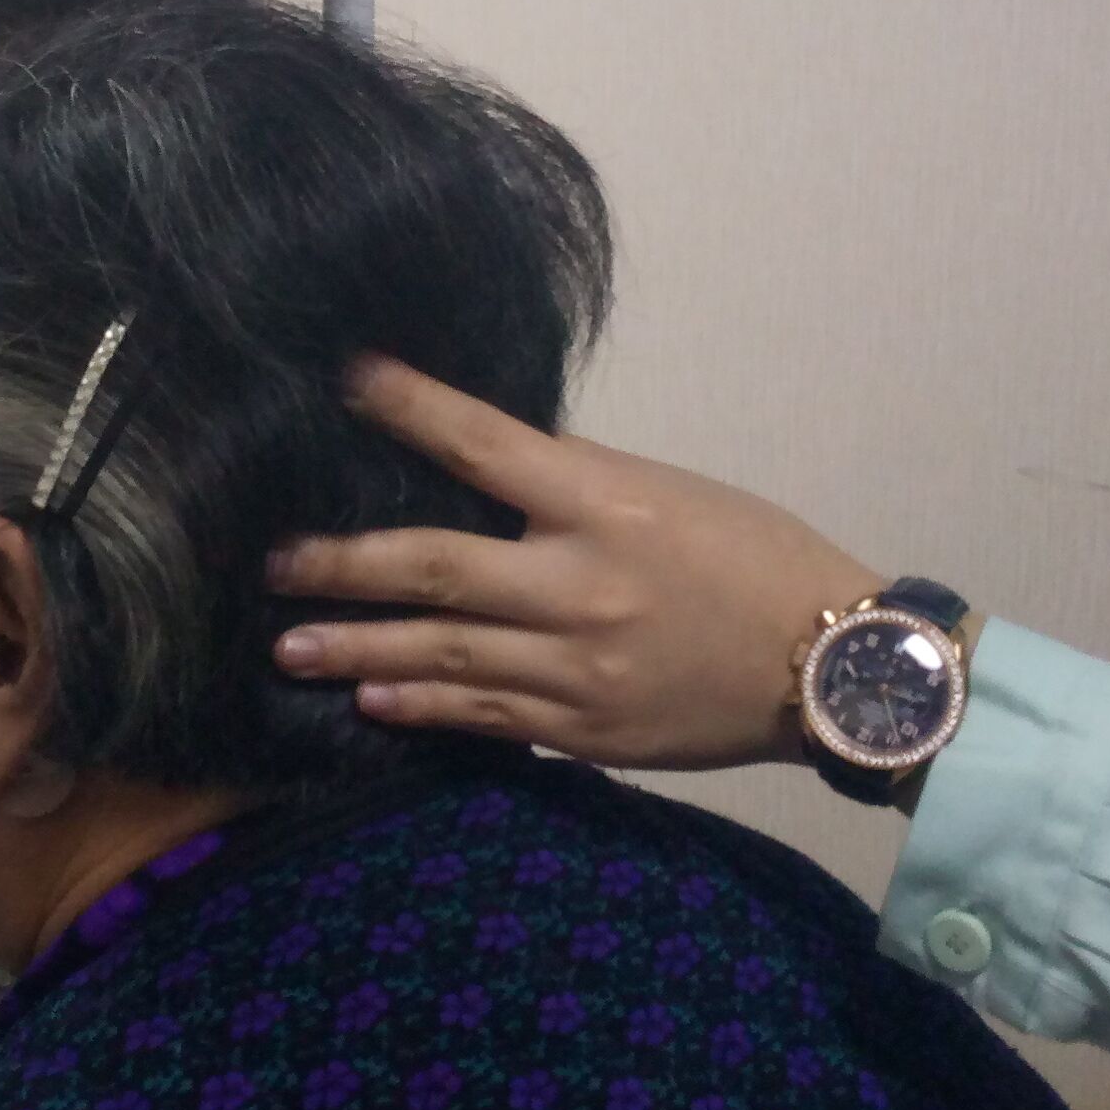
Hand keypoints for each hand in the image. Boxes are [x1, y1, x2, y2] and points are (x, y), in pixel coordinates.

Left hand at [266, 355, 883, 769]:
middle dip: (343, 566)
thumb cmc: (754, 558)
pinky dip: (424, 705)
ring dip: (359, 649)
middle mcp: (582, 584)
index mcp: (607, 504)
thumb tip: (483, 476)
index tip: (349, 379)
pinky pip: (487, 716)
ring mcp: (580, 667)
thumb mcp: (669, 493)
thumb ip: (574, 491)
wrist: (835, 667)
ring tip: (289, 646)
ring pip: (445, 655)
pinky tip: (373, 698)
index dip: (411, 408)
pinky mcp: (588, 730)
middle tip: (273, 564)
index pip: (486, 444)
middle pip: (435, 569)